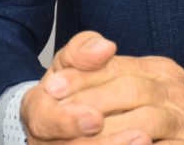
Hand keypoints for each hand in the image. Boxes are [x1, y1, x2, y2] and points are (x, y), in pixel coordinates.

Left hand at [21, 31, 183, 143]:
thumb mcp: (155, 81)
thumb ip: (120, 74)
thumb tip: (72, 71)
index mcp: (156, 70)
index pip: (116, 66)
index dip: (82, 76)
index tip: (51, 87)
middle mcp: (171, 89)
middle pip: (128, 88)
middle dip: (88, 101)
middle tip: (54, 114)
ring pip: (141, 123)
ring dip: (106, 134)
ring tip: (76, 139)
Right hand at [21, 31, 141, 143]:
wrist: (68, 110)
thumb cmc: (70, 84)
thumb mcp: (70, 61)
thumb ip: (83, 51)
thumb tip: (105, 48)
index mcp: (37, 111)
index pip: (44, 120)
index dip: (68, 122)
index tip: (96, 119)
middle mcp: (43, 139)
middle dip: (105, 143)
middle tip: (140, 135)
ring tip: (147, 140)